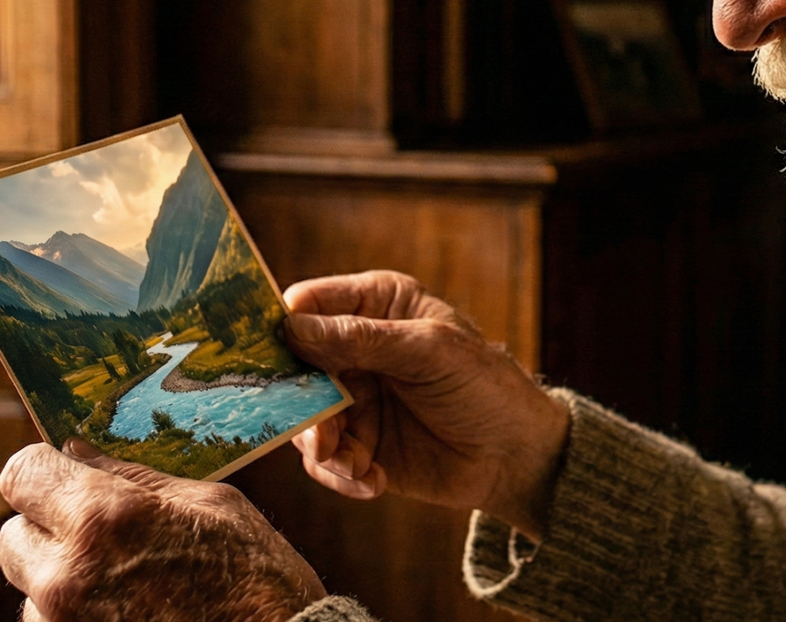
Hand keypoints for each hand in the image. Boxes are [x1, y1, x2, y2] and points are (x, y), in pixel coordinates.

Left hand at [0, 439, 324, 621]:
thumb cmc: (255, 577)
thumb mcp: (210, 503)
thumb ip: (135, 478)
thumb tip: (79, 454)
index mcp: (103, 518)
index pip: (21, 474)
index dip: (42, 468)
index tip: (63, 472)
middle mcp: (66, 575)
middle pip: (12, 535)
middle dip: (48, 527)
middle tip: (100, 531)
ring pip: (30, 587)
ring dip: (63, 577)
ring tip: (126, 581)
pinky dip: (75, 614)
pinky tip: (129, 609)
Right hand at [283, 270, 569, 538]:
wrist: (515, 455)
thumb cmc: (484, 384)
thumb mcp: (430, 351)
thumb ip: (363, 339)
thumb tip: (293, 328)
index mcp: (376, 304)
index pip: (309, 304)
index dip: (283, 327)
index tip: (270, 359)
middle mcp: (355, 347)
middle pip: (292, 367)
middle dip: (299, 403)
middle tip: (320, 432)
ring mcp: (353, 396)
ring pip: (302, 418)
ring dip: (323, 446)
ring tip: (356, 463)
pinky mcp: (357, 442)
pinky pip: (323, 459)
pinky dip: (343, 474)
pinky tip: (375, 481)